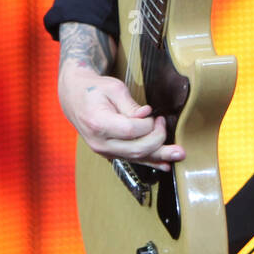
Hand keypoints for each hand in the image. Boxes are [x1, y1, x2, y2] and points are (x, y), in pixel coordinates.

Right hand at [58, 61, 184, 168]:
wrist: (74, 98)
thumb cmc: (94, 89)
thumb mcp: (113, 89)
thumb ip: (131, 105)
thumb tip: (147, 115)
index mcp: (98, 123)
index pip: (131, 131)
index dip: (148, 125)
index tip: (155, 115)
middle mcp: (99, 142)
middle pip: (136, 148)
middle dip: (158, 139)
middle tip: (164, 123)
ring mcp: (103, 151)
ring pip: (136, 157)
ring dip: (160, 156)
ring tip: (179, 154)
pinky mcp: (109, 153)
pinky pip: (132, 160)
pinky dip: (150, 162)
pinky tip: (165, 164)